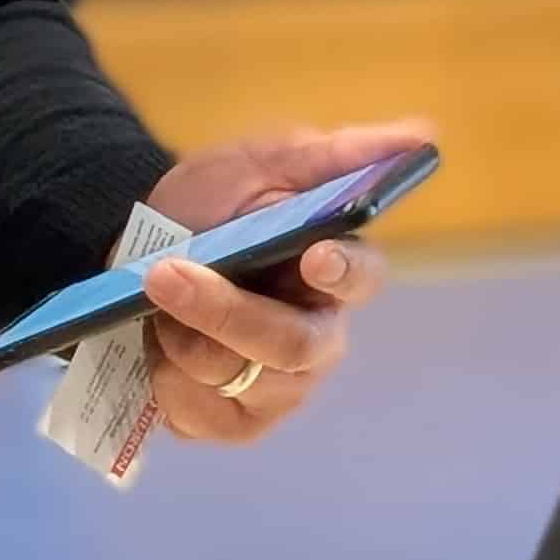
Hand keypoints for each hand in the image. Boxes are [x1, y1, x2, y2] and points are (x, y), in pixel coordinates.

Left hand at [137, 121, 434, 447]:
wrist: (137, 253)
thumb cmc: (212, 206)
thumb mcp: (259, 165)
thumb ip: (335, 156)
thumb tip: (422, 136)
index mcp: (335, 272)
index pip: (361, 278)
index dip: (344, 270)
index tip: (315, 254)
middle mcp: (317, 339)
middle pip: (293, 345)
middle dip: (224, 311)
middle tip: (163, 276)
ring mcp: (276, 388)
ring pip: (235, 378)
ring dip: (181, 337)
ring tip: (154, 302)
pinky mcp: (231, 424)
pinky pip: (198, 415)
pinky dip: (164, 377)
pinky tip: (154, 348)